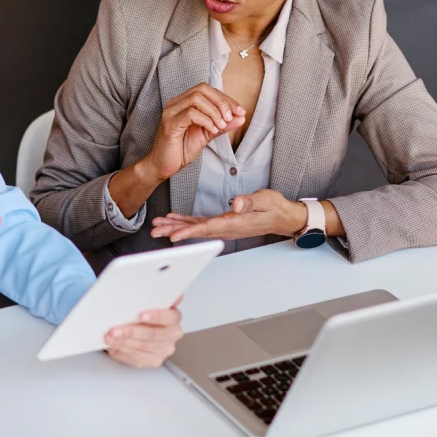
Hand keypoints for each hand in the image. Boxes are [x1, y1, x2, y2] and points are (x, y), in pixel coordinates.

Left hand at [104, 300, 183, 368]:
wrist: (144, 326)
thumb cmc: (146, 312)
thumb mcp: (152, 301)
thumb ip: (157, 296)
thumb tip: (167, 291)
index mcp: (174, 318)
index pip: (168, 317)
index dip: (155, 316)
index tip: (141, 315)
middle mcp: (172, 335)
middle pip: (152, 334)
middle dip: (131, 332)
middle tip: (116, 330)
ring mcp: (163, 350)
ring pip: (142, 347)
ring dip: (123, 342)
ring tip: (110, 337)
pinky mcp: (153, 360)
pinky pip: (136, 358)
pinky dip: (122, 351)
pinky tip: (114, 345)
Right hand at [142, 83, 245, 182]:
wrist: (161, 167)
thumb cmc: (181, 150)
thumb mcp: (207, 135)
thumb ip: (222, 125)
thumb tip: (241, 117)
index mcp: (183, 102)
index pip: (207, 90)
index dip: (225, 98)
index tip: (240, 111)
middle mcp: (175, 103)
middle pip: (202, 89)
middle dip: (221, 102)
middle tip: (230, 117)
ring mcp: (170, 113)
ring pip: (197, 98)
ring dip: (214, 112)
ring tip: (220, 126)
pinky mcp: (170, 125)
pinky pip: (191, 114)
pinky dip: (206, 121)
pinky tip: (211, 130)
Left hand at [150, 190, 307, 243]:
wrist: (281, 216)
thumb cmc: (273, 207)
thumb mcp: (264, 200)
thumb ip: (249, 202)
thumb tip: (235, 204)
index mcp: (233, 224)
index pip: (207, 229)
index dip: (188, 232)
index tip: (172, 236)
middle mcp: (225, 228)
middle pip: (195, 231)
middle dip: (173, 231)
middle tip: (155, 232)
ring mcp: (223, 227)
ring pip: (194, 229)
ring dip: (175, 227)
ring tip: (157, 226)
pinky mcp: (222, 223)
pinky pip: (200, 224)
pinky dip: (185, 222)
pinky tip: (173, 220)